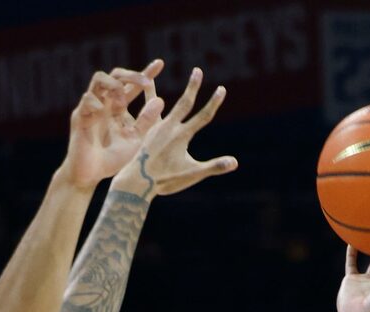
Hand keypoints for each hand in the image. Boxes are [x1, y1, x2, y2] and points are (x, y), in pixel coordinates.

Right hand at [60, 63, 162, 189]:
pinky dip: (96, 103)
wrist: (90, 176)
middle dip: (132, 75)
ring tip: (121, 99)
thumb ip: (146, 122)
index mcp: (118, 108)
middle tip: (146, 83)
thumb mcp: (134, 140)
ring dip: (113, 83)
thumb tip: (160, 100)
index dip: (145, 73)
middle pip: (116, 75)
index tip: (160, 64)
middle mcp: (105, 103)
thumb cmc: (111, 160)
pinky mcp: (80, 116)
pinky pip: (87, 99)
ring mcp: (91, 107)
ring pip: (99, 78)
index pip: (132, 85)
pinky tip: (102, 113)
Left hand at [115, 65, 236, 199]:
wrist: (137, 183)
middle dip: (193, 87)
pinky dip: (138, 103)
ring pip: (154, 102)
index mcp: (182, 136)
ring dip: (154, 87)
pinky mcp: (143, 133)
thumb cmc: (166, 181)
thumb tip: (235, 162)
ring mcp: (155, 128)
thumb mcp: (192, 174)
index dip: (213, 103)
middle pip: (184, 103)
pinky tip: (133, 95)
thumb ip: (214, 166)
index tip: (221, 89)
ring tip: (151, 73)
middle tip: (198, 70)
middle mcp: (168, 127)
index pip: (203, 116)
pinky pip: (141, 112)